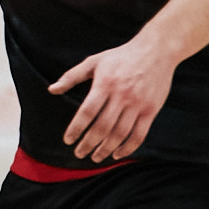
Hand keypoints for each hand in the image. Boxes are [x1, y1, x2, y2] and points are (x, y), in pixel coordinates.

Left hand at [50, 34, 178, 164]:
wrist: (156, 51)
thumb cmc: (121, 56)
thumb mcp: (94, 61)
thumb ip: (71, 76)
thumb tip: (52, 90)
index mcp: (105, 83)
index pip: (87, 112)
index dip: (76, 129)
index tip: (68, 140)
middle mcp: (122, 95)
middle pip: (103, 127)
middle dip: (89, 144)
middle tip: (79, 154)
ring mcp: (138, 104)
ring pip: (120, 134)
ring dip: (106, 149)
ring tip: (96, 157)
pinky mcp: (151, 109)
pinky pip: (140, 134)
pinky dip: (128, 147)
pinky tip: (117, 153)